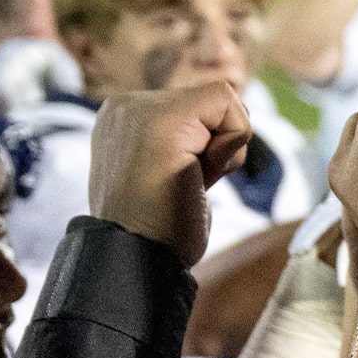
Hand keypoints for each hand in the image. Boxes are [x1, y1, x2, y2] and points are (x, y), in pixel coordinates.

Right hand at [87, 86, 254, 266]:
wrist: (138, 257)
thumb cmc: (160, 227)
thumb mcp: (173, 173)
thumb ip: (191, 143)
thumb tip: (236, 126)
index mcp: (122, 120)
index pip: (195, 110)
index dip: (208, 147)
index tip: (183, 180)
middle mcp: (124, 107)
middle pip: (211, 105)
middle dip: (217, 147)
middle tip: (185, 184)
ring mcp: (138, 108)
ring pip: (223, 101)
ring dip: (224, 150)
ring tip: (187, 181)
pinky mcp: (162, 118)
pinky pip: (226, 100)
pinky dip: (234, 141)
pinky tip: (200, 173)